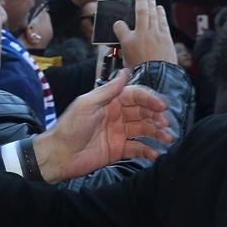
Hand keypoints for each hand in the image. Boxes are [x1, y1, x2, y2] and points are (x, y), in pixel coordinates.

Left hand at [32, 70, 171, 182]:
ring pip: (143, 130)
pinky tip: (155, 154)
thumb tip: (124, 72)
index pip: (135, 96)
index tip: (162, 106)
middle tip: (165, 123)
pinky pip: (137, 148)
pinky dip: (148, 150)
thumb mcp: (87, 104)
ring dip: (157, 133)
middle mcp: (117, 115)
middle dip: (156, 117)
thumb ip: (107, 90)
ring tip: (168, 139)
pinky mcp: (118, 150)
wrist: (59, 155)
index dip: (149, 99)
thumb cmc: (69, 128)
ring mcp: (119, 133)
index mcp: (109, 102)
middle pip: (143, 112)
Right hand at [117, 0, 175, 66]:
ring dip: (151, 3)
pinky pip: (162, 21)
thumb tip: (124, 45)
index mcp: (128, 42)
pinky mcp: (166, 37)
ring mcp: (155, 34)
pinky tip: (159, 8)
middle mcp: (141, 35)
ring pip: (153, 14)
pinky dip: (161, 13)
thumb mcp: (127, 62)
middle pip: (140, 11)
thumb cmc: (141, 72)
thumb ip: (125, 50)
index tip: (119, 23)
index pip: (119, 27)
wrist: (158, 77)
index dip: (118, 24)